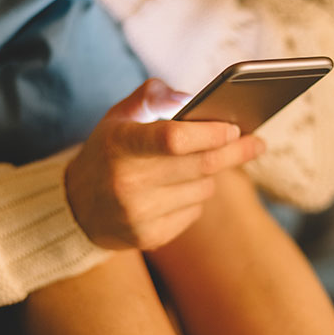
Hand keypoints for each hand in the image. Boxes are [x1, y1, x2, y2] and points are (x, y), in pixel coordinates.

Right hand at [65, 79, 266, 250]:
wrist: (76, 207)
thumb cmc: (108, 152)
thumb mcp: (119, 117)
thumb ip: (153, 96)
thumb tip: (192, 98)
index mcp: (119, 144)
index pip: (173, 139)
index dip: (209, 133)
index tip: (235, 127)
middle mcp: (127, 182)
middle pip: (200, 166)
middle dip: (235, 152)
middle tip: (257, 143)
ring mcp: (137, 214)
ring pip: (202, 189)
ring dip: (209, 175)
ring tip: (195, 165)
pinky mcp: (148, 238)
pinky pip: (193, 212)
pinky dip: (195, 198)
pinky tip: (178, 190)